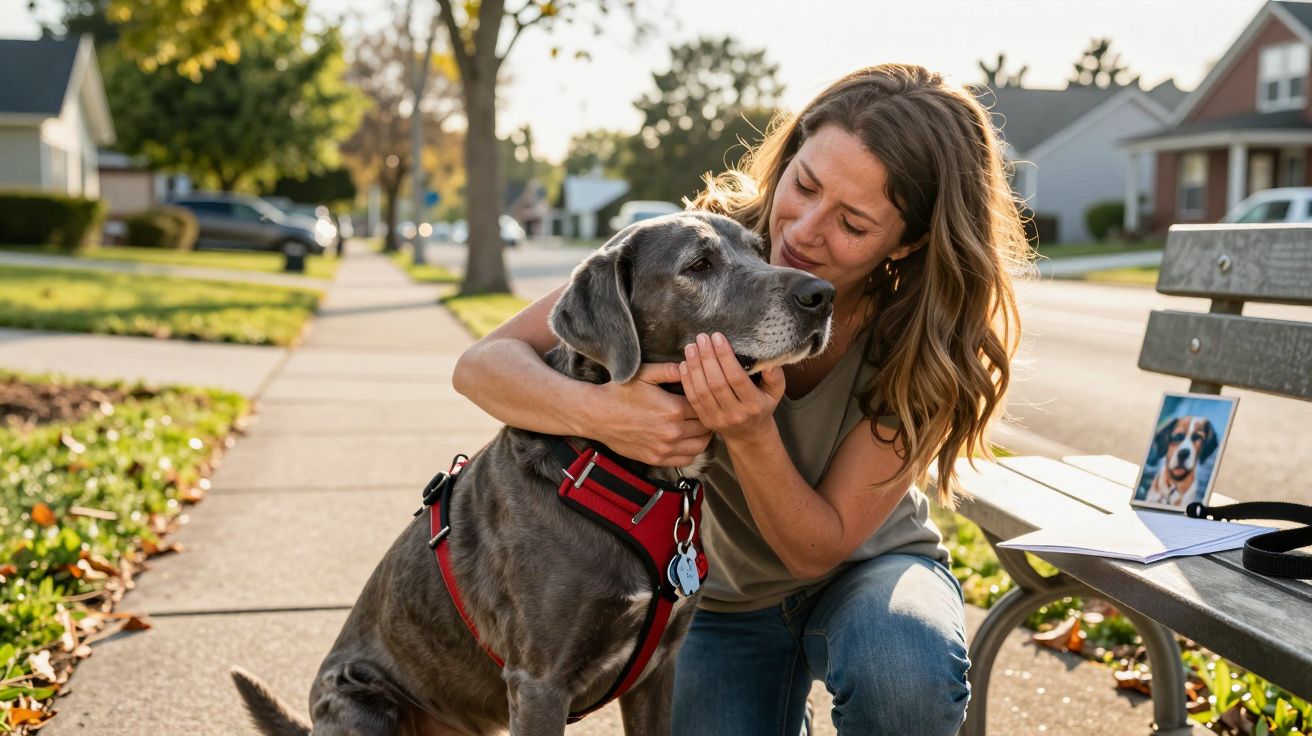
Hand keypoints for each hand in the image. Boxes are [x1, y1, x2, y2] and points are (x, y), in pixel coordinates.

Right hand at [591, 363, 711, 466]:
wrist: (597, 415)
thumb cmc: (620, 392)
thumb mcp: (645, 374)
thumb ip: (671, 369)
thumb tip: (691, 365)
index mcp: (673, 409)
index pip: (705, 406)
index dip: (707, 400)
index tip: (706, 397)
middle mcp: (672, 432)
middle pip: (705, 428)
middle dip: (708, 418)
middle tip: (707, 411)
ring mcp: (665, 448)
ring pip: (700, 447)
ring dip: (704, 437)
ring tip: (700, 426)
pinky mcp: (656, 459)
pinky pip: (686, 460)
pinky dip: (692, 452)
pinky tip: (688, 441)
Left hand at [680, 332, 784, 442]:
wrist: (750, 434)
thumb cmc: (762, 405)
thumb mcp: (775, 392)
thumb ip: (775, 375)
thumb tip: (769, 362)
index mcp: (754, 404)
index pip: (736, 378)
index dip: (725, 357)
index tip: (718, 337)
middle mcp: (736, 413)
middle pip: (717, 383)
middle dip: (707, 358)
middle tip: (702, 338)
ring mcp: (718, 419)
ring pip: (702, 391)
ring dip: (695, 367)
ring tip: (691, 347)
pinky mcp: (705, 420)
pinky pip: (693, 399)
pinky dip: (687, 381)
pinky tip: (684, 364)